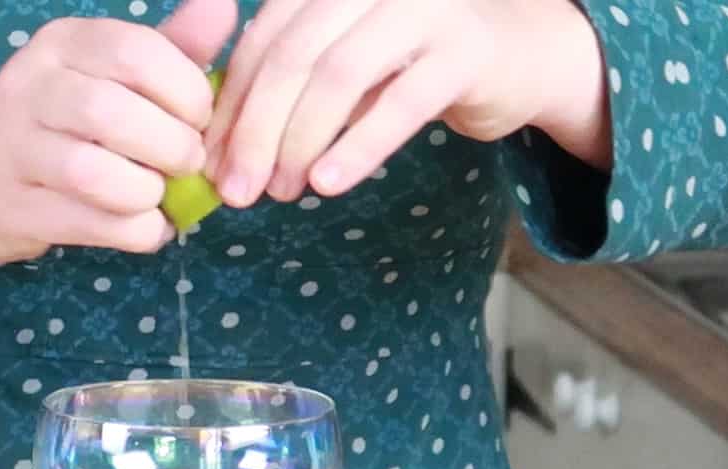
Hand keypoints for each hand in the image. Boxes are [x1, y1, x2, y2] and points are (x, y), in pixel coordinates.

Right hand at [0, 4, 237, 262]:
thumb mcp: (114, 72)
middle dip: (170, 144)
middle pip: (109, 113)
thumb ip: (172, 46)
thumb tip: (225, 7)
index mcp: (61, 44)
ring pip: (91, 173)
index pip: (132, 51)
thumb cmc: (67, 117)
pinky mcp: (12, 208)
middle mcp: (27, 88)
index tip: (201, 116)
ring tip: (160, 193)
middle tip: (188, 161)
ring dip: (147, 191)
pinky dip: (133, 231)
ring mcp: (11, 151)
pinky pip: (86, 223)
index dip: (184, 88)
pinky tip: (146, 226)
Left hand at [198, 0, 610, 206]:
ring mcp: (422, 9)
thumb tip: (220, 151)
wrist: (517, 57)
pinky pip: (399, 103)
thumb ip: (287, 88)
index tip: (210, 163)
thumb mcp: (340, 65)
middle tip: (238, 190)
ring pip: (339, 77)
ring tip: (280, 192)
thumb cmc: (409, 66)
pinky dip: (357, 147)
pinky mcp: (465, 50)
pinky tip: (327, 185)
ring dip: (299, 143)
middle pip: (293, 58)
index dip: (231, 105)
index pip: (263, 40)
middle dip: (255, 131)